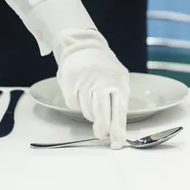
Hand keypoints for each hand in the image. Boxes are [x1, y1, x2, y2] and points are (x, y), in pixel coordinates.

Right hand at [52, 29, 129, 148]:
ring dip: (91, 115)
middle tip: (102, 136)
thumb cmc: (105, 69)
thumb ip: (119, 100)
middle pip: (101, 113)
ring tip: (93, 106)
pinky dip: (77, 105)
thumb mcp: (119, 79)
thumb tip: (117, 128)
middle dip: (102, 128)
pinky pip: (73, 104)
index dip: (118, 129)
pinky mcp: (70, 82)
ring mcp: (84, 81)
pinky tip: (81, 96)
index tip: (117, 143)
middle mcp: (101, 81)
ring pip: (87, 111)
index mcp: (118, 81)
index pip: (120, 110)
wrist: (83, 47)